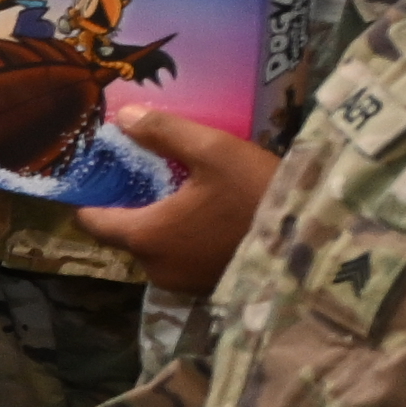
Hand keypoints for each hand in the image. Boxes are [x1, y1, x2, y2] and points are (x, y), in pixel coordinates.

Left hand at [76, 108, 275, 296]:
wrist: (314, 244)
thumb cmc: (257, 194)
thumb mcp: (214, 150)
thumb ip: (163, 132)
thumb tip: (123, 116)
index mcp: (145, 236)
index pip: (93, 222)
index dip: (91, 198)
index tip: (98, 176)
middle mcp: (154, 268)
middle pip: (125, 234)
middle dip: (132, 207)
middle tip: (148, 176)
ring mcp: (182, 284)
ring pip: (155, 249)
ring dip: (162, 225)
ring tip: (182, 194)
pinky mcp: (208, 290)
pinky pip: (182, 261)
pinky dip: (185, 241)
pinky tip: (207, 217)